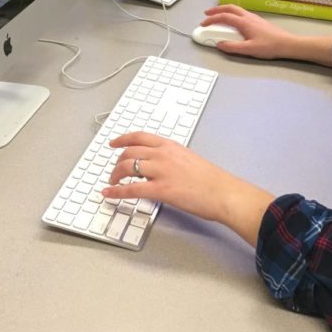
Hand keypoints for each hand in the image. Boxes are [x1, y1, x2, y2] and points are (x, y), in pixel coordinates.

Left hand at [102, 132, 274, 246]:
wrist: (223, 192)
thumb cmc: (211, 180)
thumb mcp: (189, 159)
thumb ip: (171, 158)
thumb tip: (157, 165)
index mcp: (170, 146)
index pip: (140, 137)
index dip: (122, 139)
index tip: (113, 143)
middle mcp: (163, 155)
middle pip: (129, 152)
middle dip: (117, 162)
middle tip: (114, 172)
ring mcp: (161, 171)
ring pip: (127, 167)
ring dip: (114, 176)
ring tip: (111, 183)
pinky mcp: (161, 189)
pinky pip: (131, 189)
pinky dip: (116, 192)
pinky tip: (109, 194)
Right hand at [200, 4, 297, 59]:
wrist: (287, 44)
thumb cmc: (270, 46)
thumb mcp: (249, 50)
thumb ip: (232, 47)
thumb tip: (219, 44)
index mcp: (244, 22)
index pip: (224, 17)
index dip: (211, 19)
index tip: (203, 24)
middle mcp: (248, 17)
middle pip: (229, 8)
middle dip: (216, 9)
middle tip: (207, 14)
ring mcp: (253, 17)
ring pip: (235, 9)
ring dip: (224, 10)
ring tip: (217, 16)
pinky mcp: (257, 21)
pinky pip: (241, 13)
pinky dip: (232, 13)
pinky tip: (232, 21)